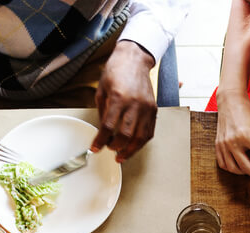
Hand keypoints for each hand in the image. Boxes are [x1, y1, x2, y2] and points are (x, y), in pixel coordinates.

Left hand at [92, 41, 157, 161]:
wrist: (135, 59)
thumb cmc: (117, 70)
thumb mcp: (102, 89)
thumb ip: (103, 112)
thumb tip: (103, 131)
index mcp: (119, 97)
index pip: (109, 127)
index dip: (100, 140)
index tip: (95, 147)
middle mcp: (134, 104)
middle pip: (126, 135)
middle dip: (115, 147)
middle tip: (109, 149)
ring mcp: (146, 107)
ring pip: (140, 137)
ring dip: (130, 150)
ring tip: (121, 155)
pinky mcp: (153, 109)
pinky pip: (149, 132)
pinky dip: (141, 142)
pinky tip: (134, 146)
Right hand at [214, 89, 249, 179]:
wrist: (229, 101)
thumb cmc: (244, 111)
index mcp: (245, 135)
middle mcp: (232, 142)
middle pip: (247, 168)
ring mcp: (223, 145)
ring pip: (233, 169)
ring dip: (244, 173)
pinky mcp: (217, 145)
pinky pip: (223, 164)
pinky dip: (232, 168)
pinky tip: (239, 166)